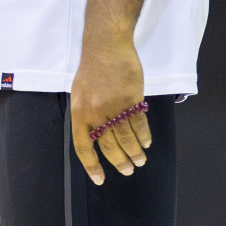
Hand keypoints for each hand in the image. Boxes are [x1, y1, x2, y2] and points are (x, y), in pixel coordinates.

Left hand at [70, 34, 150, 185]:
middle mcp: (95, 113)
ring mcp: (114, 106)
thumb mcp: (80, 94)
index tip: (100, 179)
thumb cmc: (92, 69)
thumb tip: (96, 136)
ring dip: (135, 152)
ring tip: (140, 161)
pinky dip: (143, 135)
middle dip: (120, 162)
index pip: (83, 146)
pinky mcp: (131, 98)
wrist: (106, 46)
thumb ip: (87, 115)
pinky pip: (139, 123)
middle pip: (108, 146)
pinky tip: (146, 143)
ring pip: (126, 137)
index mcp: (79, 113)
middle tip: (128, 171)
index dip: (91, 165)